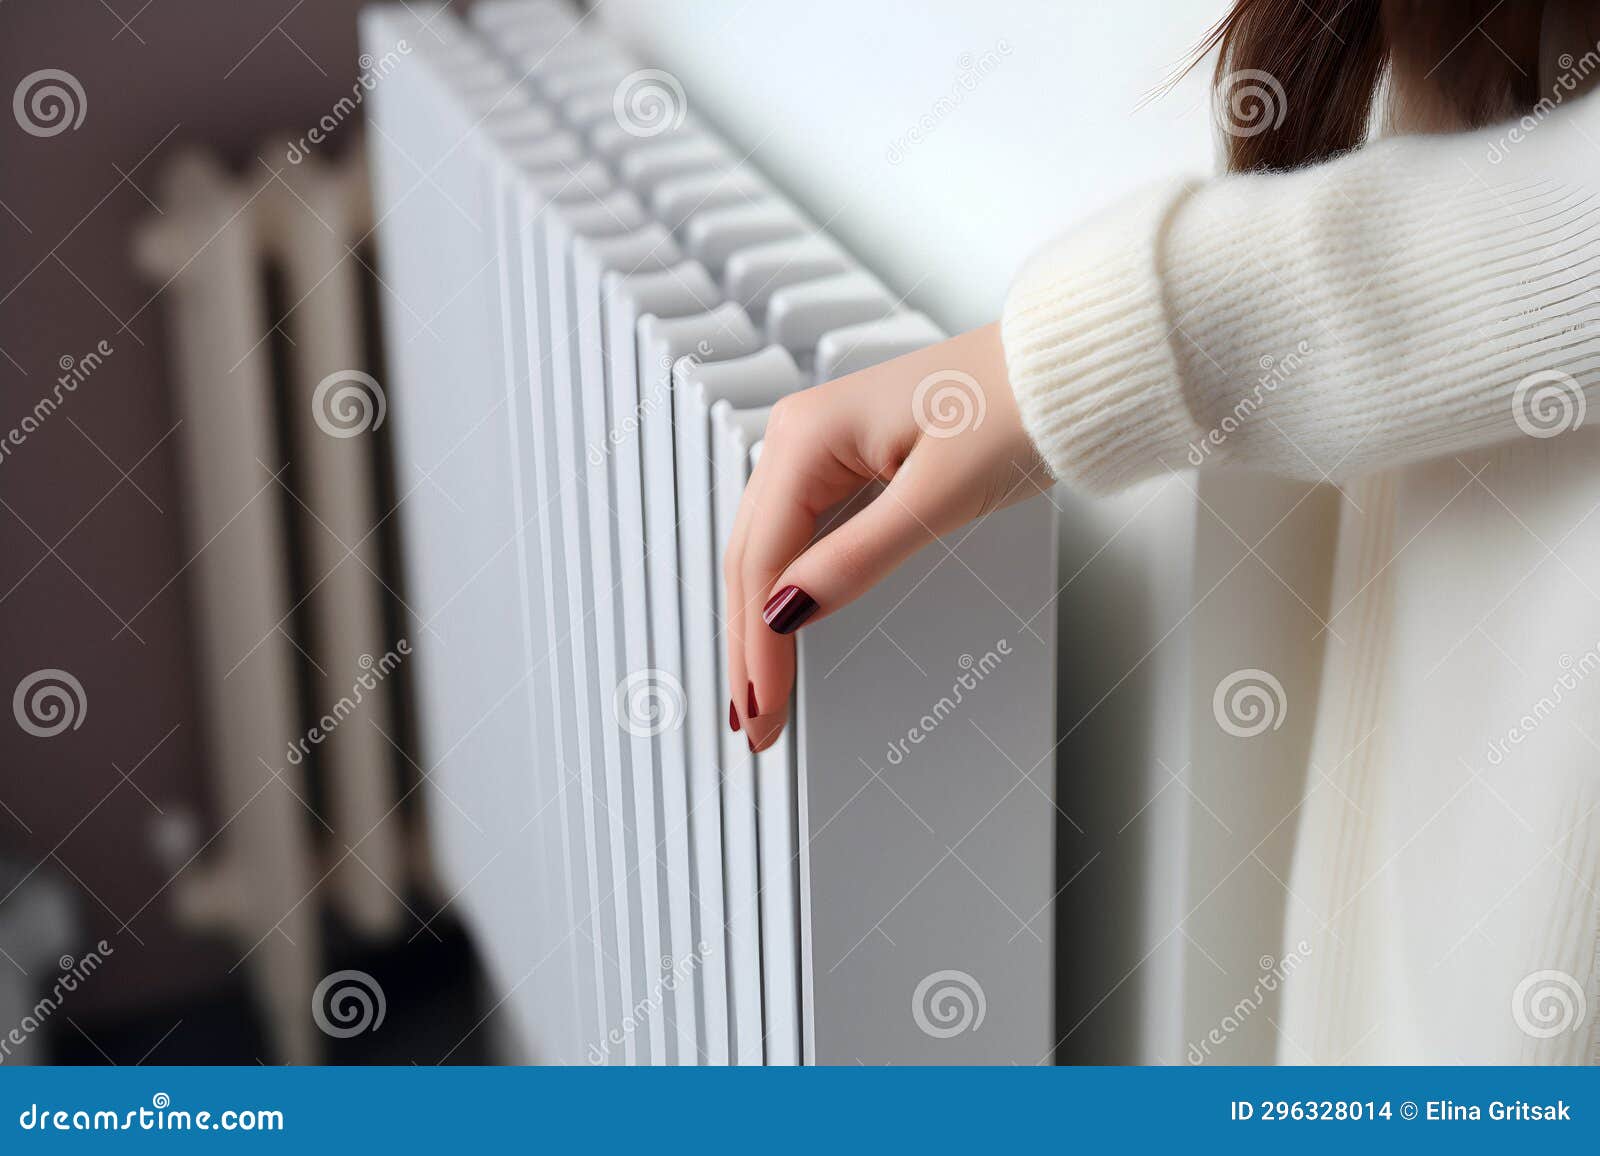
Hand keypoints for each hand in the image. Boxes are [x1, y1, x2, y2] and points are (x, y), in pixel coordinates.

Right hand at [723, 321, 1051, 750]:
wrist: (1063, 371)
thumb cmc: (1014, 409)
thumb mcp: (935, 498)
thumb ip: (855, 560)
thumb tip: (785, 614)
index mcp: (806, 435)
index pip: (762, 561)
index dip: (757, 645)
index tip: (763, 708)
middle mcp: (800, 433)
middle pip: (751, 557)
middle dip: (746, 644)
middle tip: (752, 721)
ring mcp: (820, 443)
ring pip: (766, 547)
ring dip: (757, 619)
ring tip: (757, 688)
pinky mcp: (848, 456)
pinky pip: (796, 531)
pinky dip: (785, 584)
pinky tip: (782, 621)